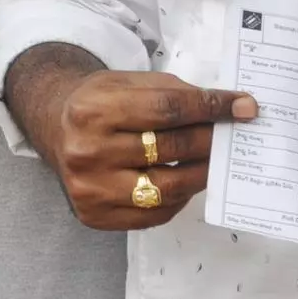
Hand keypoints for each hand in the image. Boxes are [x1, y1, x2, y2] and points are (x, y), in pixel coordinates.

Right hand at [32, 68, 256, 230]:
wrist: (54, 129)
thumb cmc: (98, 103)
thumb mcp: (127, 82)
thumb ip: (174, 92)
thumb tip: (230, 108)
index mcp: (93, 109)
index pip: (167, 108)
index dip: (211, 107)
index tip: (243, 106)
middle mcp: (87, 151)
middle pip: (170, 148)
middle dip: (210, 140)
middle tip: (232, 135)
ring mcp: (90, 188)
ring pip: (167, 188)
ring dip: (201, 173)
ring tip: (213, 161)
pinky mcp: (95, 216)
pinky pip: (155, 214)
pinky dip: (179, 198)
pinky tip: (185, 180)